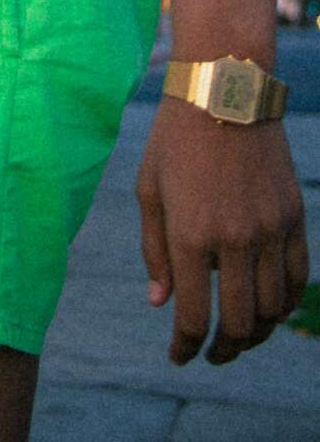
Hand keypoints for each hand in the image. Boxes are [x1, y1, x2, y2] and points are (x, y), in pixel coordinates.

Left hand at [136, 97, 308, 364]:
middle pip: (239, 323)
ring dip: (257, 333)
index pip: (192, 315)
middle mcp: (233, 238)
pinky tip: (269, 308)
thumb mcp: (148, 187)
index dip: (185, 346)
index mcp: (190, 232)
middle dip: (224, 350)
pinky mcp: (293, 217)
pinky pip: (297, 279)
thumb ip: (154, 249)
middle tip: (213, 355)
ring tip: (241, 335)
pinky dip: (285, 304)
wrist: (224, 88)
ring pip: (273, 309)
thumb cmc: (175, 136)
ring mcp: (268, 229)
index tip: (179, 357)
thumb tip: (159, 303)